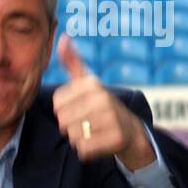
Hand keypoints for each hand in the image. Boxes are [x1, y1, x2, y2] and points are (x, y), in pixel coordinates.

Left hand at [51, 34, 155, 169]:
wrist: (130, 130)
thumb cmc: (101, 105)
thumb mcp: (87, 82)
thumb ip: (72, 62)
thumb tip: (63, 37)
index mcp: (92, 84)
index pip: (57, 105)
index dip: (64, 110)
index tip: (80, 107)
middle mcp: (102, 98)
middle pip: (62, 121)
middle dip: (70, 125)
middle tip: (88, 122)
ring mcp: (110, 119)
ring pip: (72, 135)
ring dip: (79, 138)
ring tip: (94, 130)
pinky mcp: (115, 139)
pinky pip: (83, 149)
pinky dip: (87, 150)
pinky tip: (100, 142)